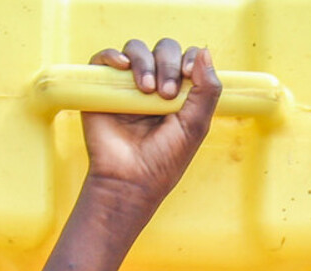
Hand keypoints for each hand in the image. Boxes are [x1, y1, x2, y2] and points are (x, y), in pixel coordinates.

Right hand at [82, 40, 220, 209]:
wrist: (130, 181)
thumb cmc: (163, 161)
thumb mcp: (196, 126)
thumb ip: (207, 90)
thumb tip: (205, 51)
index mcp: (178, 93)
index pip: (186, 59)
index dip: (188, 59)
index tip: (187, 74)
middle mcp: (153, 85)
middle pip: (163, 50)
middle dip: (168, 64)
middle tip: (165, 94)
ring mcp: (127, 86)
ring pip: (136, 49)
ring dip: (144, 62)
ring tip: (146, 89)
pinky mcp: (103, 89)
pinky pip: (104, 59)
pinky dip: (112, 56)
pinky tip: (122, 66)